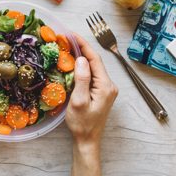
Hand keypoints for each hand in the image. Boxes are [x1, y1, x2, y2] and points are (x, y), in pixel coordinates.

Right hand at [65, 34, 117, 148]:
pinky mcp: (101, 93)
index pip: (95, 59)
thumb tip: (82, 59)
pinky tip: (73, 63)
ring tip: (68, 47)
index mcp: (105, 86)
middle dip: (82, 48)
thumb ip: (82, 79)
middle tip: (66, 39)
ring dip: (82, 56)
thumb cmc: (82, 124)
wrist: (88, 140)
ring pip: (94, 67)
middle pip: (95, 61)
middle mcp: (109, 85)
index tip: (72, 35)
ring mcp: (106, 89)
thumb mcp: (79, 101)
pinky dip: (83, 67)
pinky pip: (92, 75)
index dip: (83, 45)